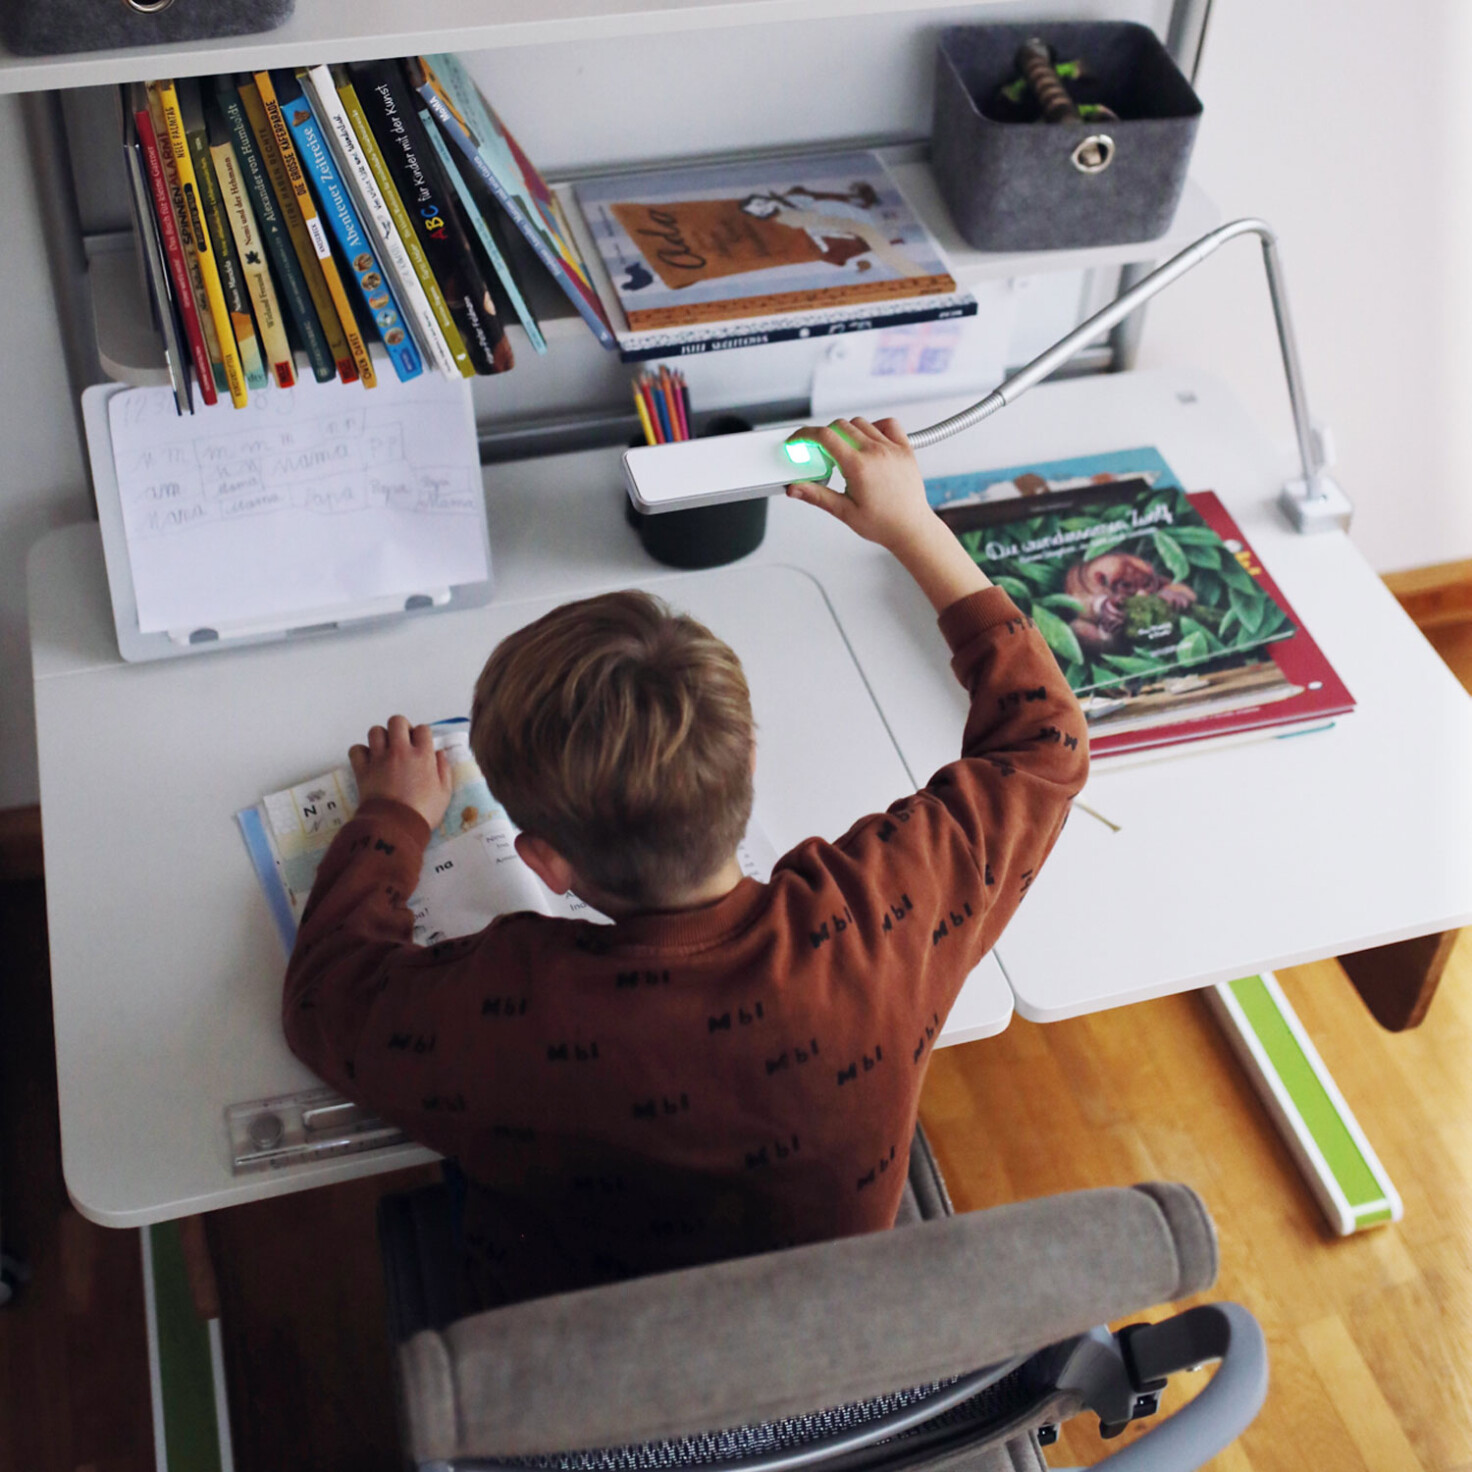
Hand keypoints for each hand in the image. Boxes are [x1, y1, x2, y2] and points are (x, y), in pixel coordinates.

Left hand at [349, 716, 452, 830]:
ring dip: (381, 738)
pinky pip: (356, 750)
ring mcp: (379, 758)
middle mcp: (400, 751)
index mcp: (422, 755)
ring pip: (375, 731)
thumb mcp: (445, 793)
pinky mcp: (362, 769)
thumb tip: (439, 753)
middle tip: (403, 742)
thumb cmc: (423, 812)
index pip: (423, 729)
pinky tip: (369, 761)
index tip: (422, 746)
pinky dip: (361, 753)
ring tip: (385, 750)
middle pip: (397, 721)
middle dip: (401, 728)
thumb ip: (443, 769)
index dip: (423, 735)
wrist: (396, 827)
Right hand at [785, 416, 990, 612]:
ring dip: (847, 432)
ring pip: (861, 423)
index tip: (798, 440)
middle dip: (824, 435)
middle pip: (840, 426)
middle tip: (821, 454)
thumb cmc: (883, 524)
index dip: (804, 435)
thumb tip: (795, 489)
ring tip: (845, 454)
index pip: (824, 437)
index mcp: (859, 466)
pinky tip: (869, 442)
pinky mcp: (905, 449)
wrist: (911, 529)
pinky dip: (875, 427)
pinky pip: (888, 424)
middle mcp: (876, 452)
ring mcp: (892, 449)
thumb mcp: (843, 511)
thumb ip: (816, 496)